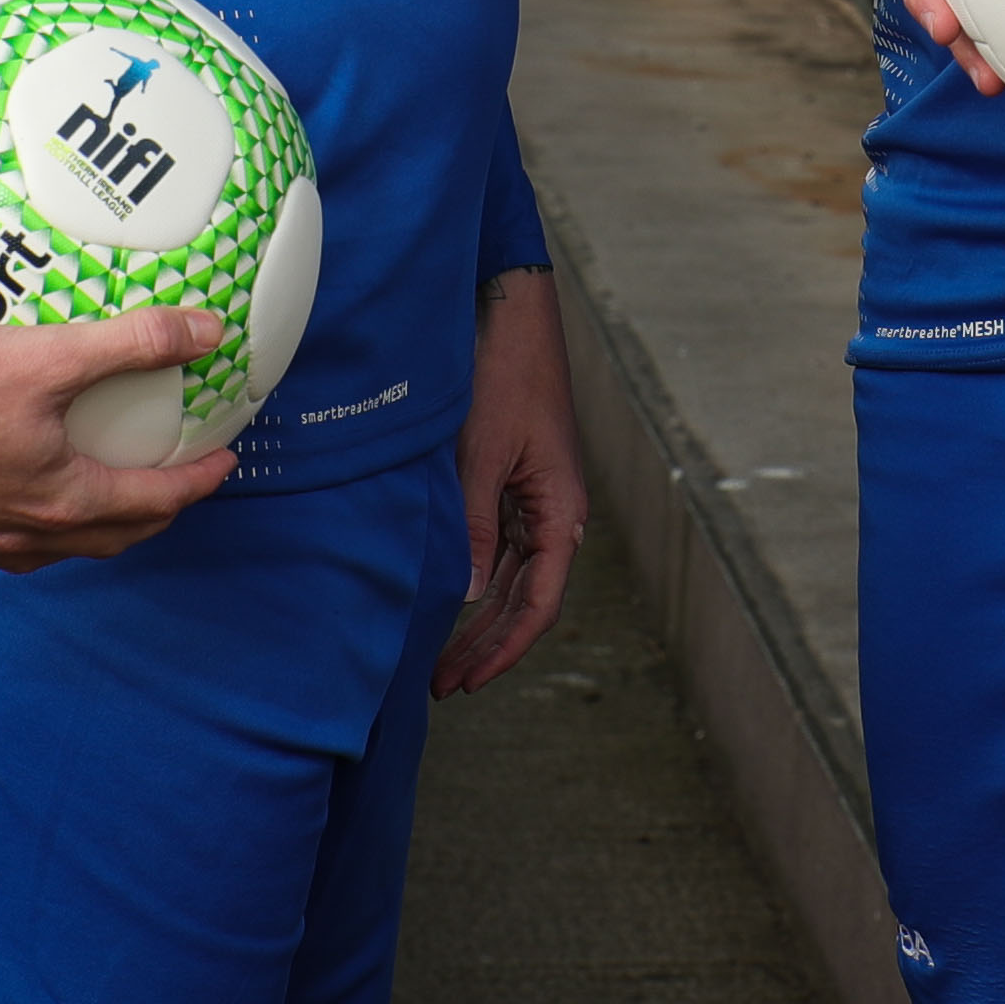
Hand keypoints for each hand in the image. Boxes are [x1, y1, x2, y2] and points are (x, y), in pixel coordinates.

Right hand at [0, 306, 237, 566]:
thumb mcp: (47, 355)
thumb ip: (132, 343)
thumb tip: (207, 330)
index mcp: (59, 499)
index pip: (150, 502)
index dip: (194, 484)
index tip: (221, 463)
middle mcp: (19, 533)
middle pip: (106, 537)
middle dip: (150, 515)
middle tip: (174, 486)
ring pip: (47, 547)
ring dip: (87, 528)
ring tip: (101, 497)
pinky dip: (24, 525)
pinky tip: (11, 496)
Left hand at [438, 267, 588, 695]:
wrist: (512, 318)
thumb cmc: (503, 378)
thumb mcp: (482, 455)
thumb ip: (476, 526)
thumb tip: (472, 594)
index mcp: (561, 511)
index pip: (541, 602)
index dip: (505, 647)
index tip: (468, 680)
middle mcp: (556, 513)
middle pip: (528, 599)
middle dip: (488, 645)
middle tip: (444, 685)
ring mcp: (537, 499)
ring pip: (515, 579)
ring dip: (483, 620)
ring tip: (443, 658)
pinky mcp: (517, 482)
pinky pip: (504, 548)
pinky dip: (480, 581)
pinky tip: (451, 599)